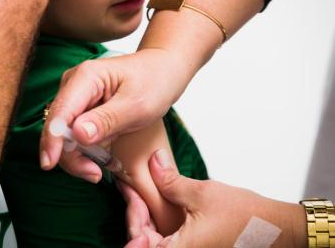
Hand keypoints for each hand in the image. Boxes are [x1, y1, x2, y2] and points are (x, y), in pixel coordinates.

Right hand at [40, 49, 186, 181]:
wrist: (162, 72)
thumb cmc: (154, 82)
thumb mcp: (137, 105)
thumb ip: (107, 120)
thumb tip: (77, 135)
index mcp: (86, 77)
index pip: (60, 111)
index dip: (52, 139)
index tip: (49, 163)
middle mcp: (74, 86)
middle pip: (58, 127)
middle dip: (69, 154)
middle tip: (94, 174)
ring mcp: (77, 98)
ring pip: (64, 135)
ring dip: (78, 156)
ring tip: (104, 167)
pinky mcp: (82, 110)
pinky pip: (76, 135)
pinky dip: (87, 150)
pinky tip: (106, 158)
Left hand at [121, 149, 306, 247]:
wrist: (274, 228)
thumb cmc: (244, 217)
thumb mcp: (201, 193)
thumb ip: (170, 181)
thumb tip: (153, 162)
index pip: (138, 240)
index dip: (131, 213)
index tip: (128, 189)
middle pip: (142, 240)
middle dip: (136, 213)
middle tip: (132, 187)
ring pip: (153, 239)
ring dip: (145, 217)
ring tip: (141, 193)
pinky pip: (166, 239)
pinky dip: (157, 222)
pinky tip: (156, 204)